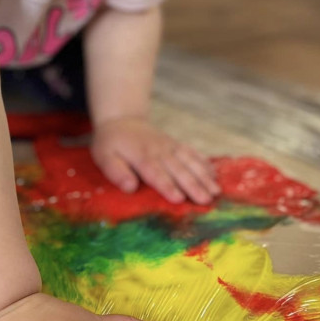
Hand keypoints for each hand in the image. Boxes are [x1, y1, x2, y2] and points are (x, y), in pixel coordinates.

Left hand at [91, 117, 220, 204]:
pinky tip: (215, 175)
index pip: (155, 173)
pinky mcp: (176, 145)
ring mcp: (170, 146)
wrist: (122, 120)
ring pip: (189, 161)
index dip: (167, 185)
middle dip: (192, 185)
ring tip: (216, 191)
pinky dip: (204, 163)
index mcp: (140, 155)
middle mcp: (158, 150)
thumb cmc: (111, 143)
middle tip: (205, 200)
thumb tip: (129, 187)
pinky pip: (192, 153)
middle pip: (177, 169)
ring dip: (203, 176)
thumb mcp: (103, 156)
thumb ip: (115, 171)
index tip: (178, 198)